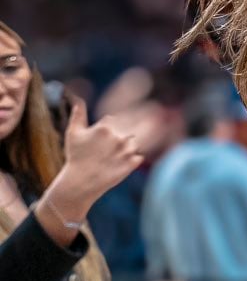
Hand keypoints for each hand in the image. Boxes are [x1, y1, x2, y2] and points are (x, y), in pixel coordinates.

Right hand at [44, 102, 142, 223]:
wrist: (81, 182)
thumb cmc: (76, 156)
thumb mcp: (73, 133)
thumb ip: (78, 114)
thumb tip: (78, 99)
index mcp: (106, 127)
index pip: (117, 120)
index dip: (111, 128)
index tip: (103, 139)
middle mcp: (119, 137)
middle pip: (130, 129)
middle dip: (122, 136)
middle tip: (108, 148)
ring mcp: (127, 151)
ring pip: (134, 144)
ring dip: (127, 148)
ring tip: (111, 157)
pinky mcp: (133, 163)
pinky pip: (139, 157)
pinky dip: (131, 160)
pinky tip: (116, 165)